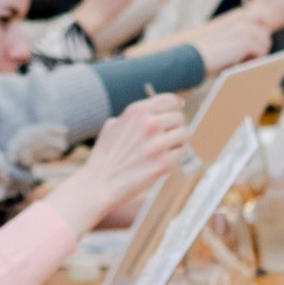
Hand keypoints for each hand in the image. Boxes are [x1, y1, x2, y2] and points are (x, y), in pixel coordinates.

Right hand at [64, 92, 188, 229]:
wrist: (99, 184)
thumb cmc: (105, 156)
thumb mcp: (114, 125)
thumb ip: (135, 116)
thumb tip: (156, 109)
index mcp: (137, 111)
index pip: (171, 100)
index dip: (174, 109)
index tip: (172, 117)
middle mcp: (149, 124)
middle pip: (179, 117)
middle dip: (174, 127)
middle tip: (165, 138)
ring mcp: (158, 144)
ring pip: (184, 134)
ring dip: (176, 141)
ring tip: (163, 149)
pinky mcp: (164, 163)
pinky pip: (180, 152)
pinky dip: (173, 156)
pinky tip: (160, 161)